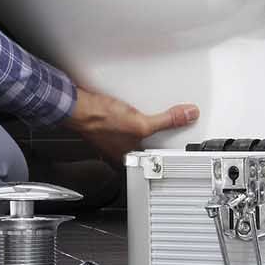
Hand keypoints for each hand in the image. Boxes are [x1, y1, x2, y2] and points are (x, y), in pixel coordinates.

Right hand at [63, 87, 198, 160]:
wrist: (78, 107)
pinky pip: (122, 121)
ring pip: (131, 133)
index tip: (174, 143)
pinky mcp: (103, 122)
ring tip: (145, 115)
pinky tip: (127, 108)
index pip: (151, 156)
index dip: (164, 149)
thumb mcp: (141, 123)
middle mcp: (118, 150)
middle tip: (163, 125)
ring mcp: (110, 137)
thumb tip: (187, 116)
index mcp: (128, 156)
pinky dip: (127, 115)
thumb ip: (167, 120)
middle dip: (152, 135)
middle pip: (142, 144)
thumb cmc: (101, 121)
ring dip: (138, 125)